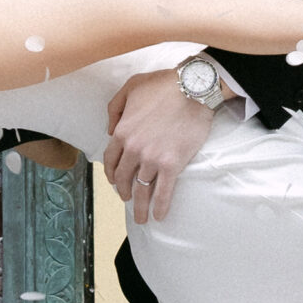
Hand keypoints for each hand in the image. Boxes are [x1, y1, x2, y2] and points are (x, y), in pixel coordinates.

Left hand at [103, 66, 217, 221]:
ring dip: (140, 207)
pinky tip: (159, 216)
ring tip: (141, 218)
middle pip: (123, 178)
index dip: (111, 174)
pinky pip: (163, 191)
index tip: (115, 182)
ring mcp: (152, 159)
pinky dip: (160, 206)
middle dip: (124, 192)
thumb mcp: (130, 87)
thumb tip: (110, 129)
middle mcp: (134, 149)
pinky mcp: (172, 165)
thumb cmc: (164, 84)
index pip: (111, 160)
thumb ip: (115, 108)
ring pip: (142, 189)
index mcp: (122, 131)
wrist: (192, 88)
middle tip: (128, 199)